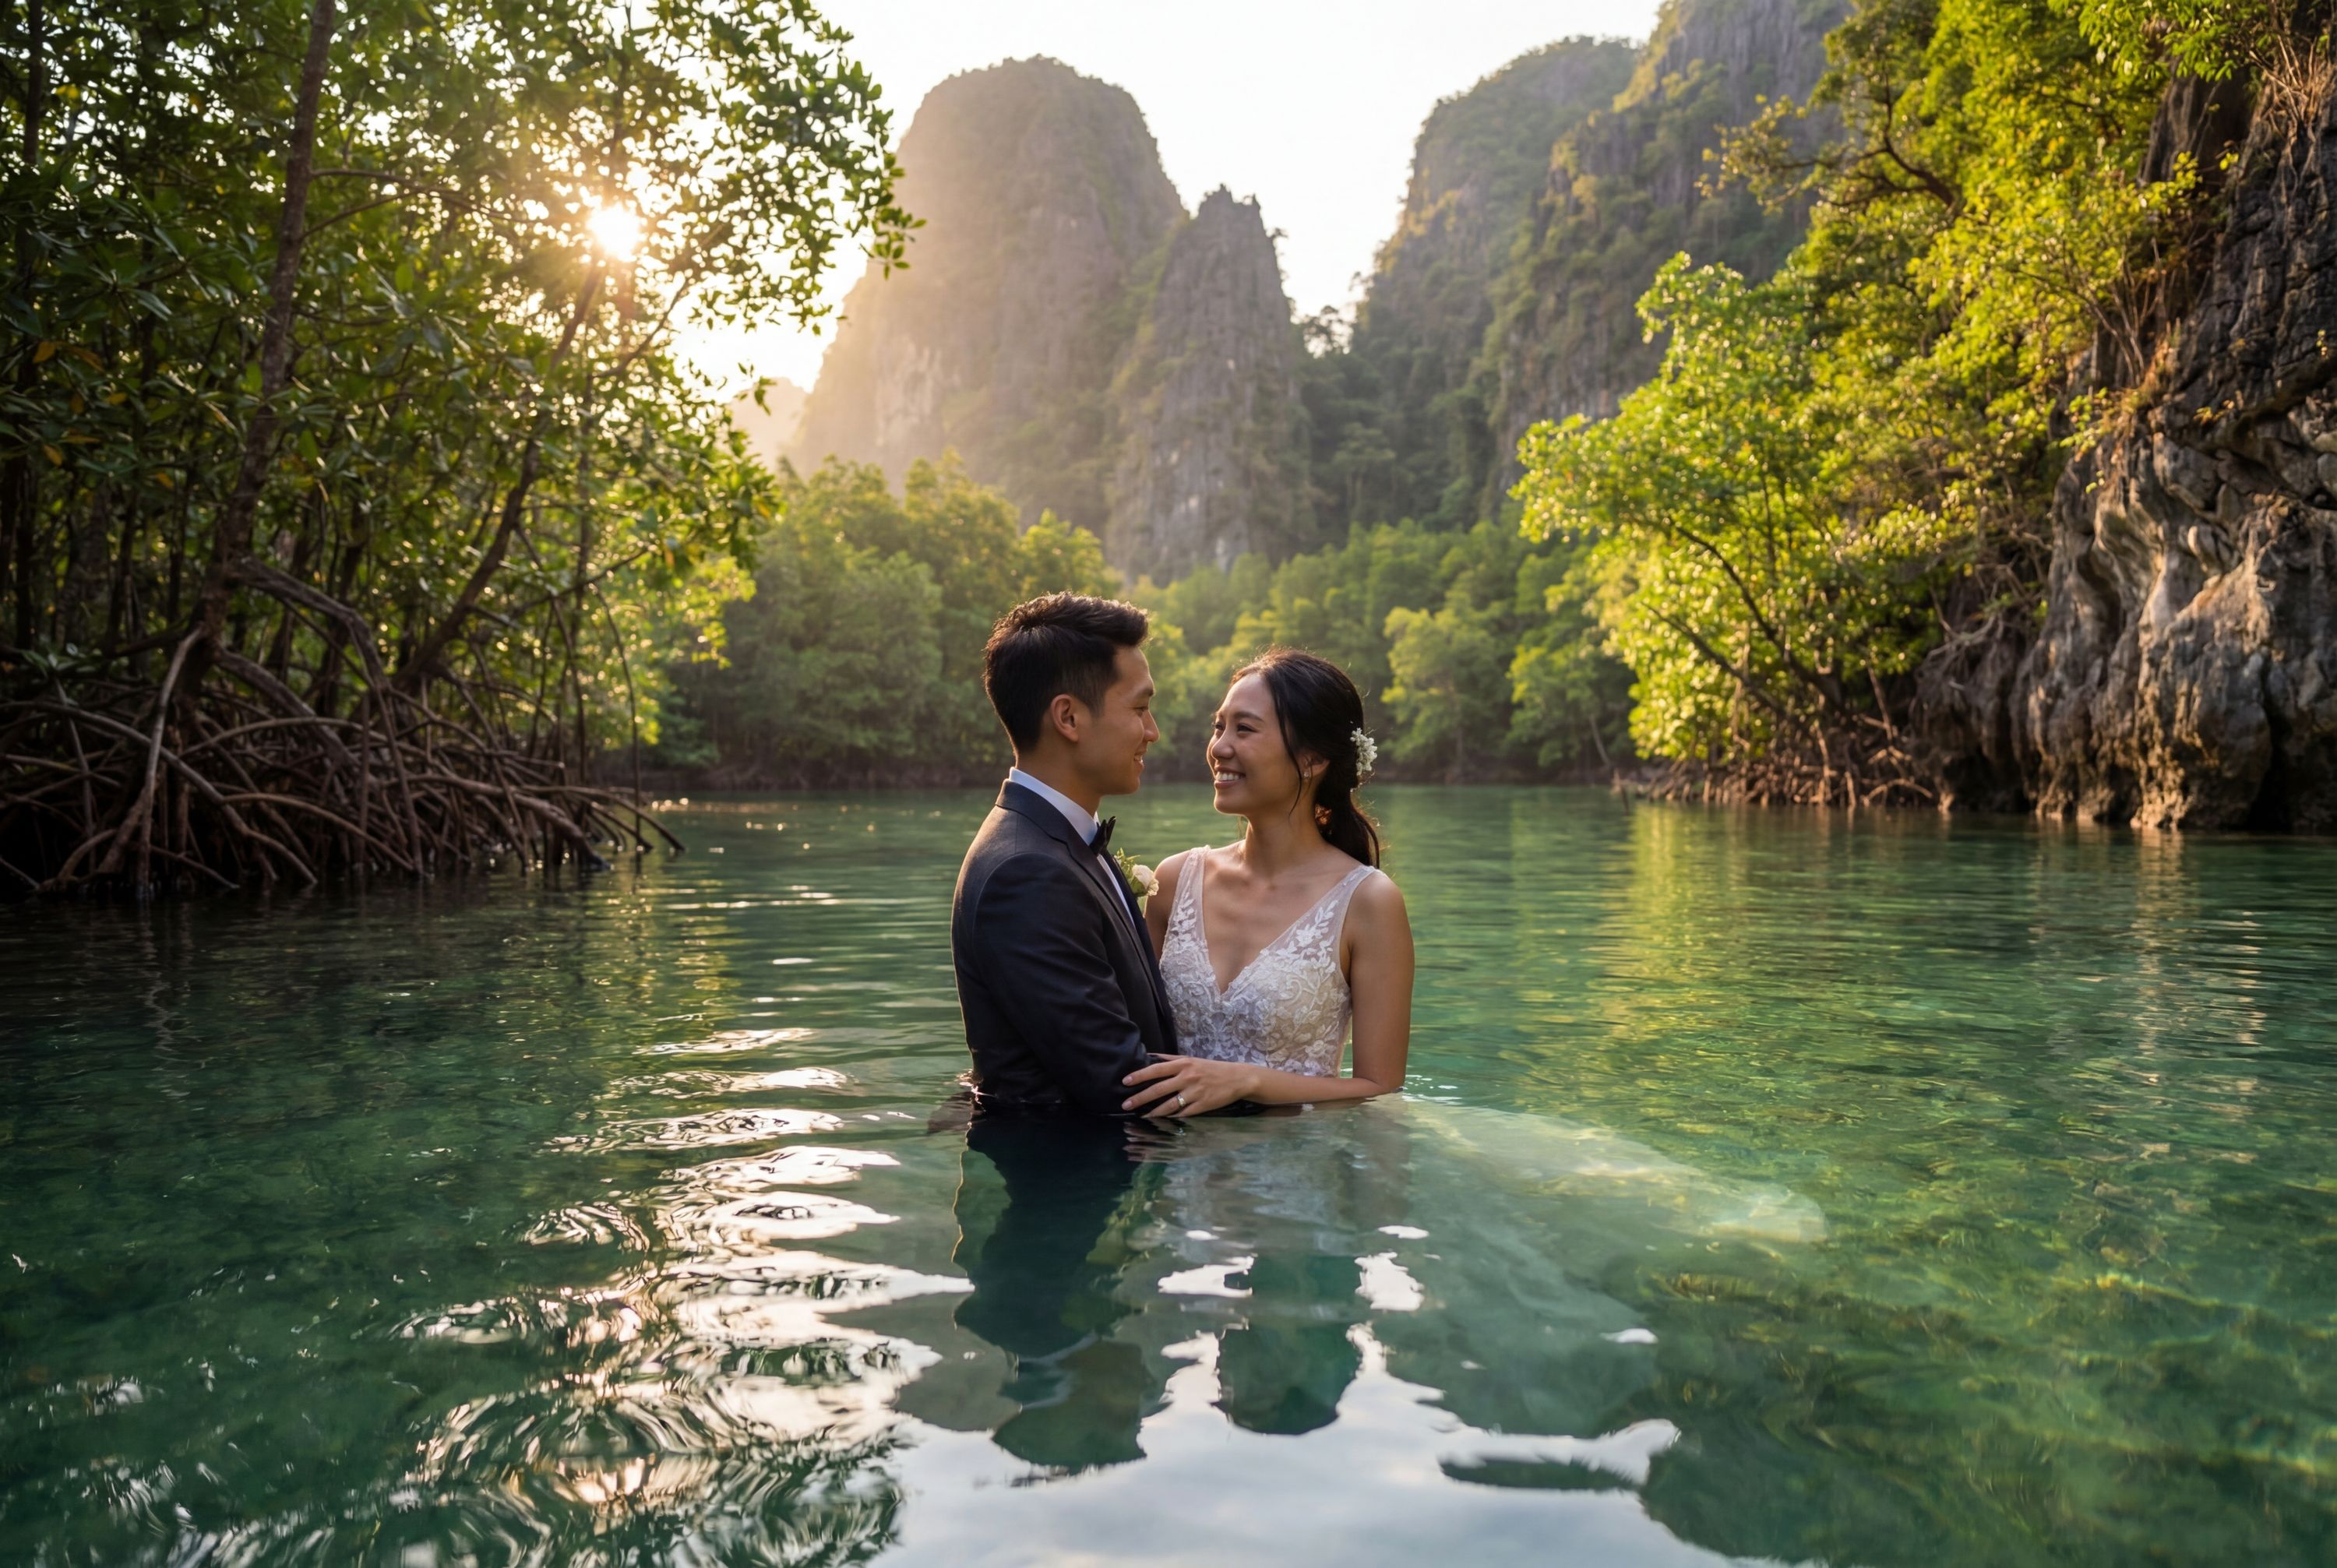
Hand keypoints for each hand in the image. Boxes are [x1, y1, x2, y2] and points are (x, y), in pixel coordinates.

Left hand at [1121, 1055, 1256, 1117]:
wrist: (1237, 1078)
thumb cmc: (1211, 1069)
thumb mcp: (1191, 1059)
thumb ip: (1170, 1059)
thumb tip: (1150, 1056)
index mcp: (1183, 1064)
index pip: (1156, 1069)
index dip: (1140, 1075)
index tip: (1125, 1081)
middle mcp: (1187, 1077)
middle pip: (1159, 1089)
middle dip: (1140, 1098)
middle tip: (1126, 1104)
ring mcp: (1195, 1092)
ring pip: (1169, 1105)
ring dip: (1153, 1112)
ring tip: (1141, 1116)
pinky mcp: (1202, 1105)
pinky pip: (1183, 1114)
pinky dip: (1172, 1118)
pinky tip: (1162, 1122)